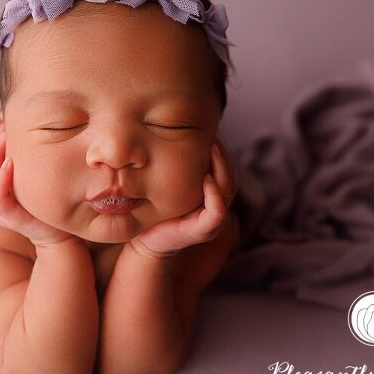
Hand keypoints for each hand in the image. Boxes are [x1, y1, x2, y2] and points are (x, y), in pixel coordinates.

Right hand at [0, 127, 74, 246]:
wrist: (64, 235)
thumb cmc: (54, 203)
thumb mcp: (40, 177)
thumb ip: (31, 159)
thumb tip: (31, 130)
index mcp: (1, 190)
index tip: (5, 126)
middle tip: (6, 130)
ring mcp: (2, 211)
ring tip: (5, 141)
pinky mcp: (11, 219)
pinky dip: (0, 180)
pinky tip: (10, 164)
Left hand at [129, 137, 237, 259]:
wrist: (144, 241)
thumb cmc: (152, 210)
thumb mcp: (164, 184)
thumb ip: (172, 165)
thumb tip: (164, 132)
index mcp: (209, 196)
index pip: (224, 170)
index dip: (221, 152)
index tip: (210, 134)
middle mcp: (215, 207)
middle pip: (229, 177)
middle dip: (223, 155)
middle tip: (213, 137)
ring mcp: (212, 220)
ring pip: (228, 191)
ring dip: (222, 169)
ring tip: (212, 149)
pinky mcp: (203, 231)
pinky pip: (218, 211)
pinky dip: (215, 194)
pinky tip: (205, 179)